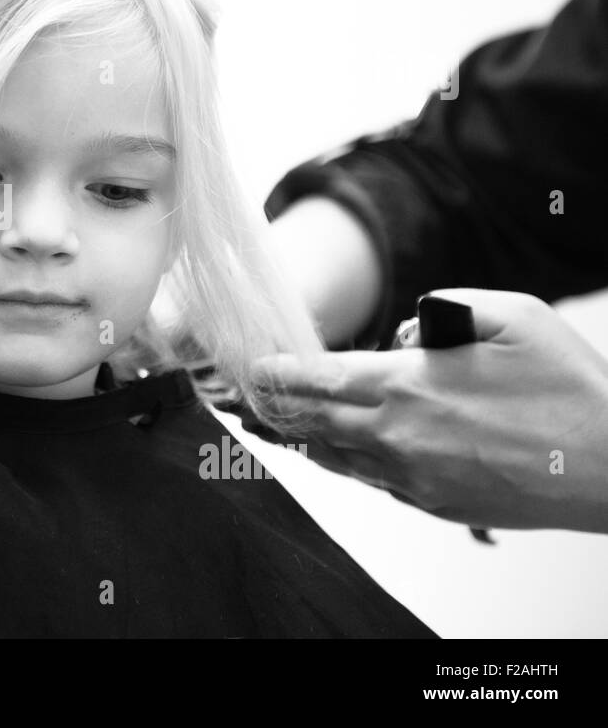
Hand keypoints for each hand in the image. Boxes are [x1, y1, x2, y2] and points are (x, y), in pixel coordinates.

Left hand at [248, 289, 607, 532]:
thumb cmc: (570, 388)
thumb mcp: (511, 314)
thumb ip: (443, 308)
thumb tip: (407, 330)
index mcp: (408, 386)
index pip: (315, 379)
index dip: (273, 374)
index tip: (248, 368)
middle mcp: (398, 436)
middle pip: (311, 422)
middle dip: (272, 407)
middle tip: (240, 396)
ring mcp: (413, 478)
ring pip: (335, 456)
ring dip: (301, 436)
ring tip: (271, 420)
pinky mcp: (432, 504)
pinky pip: (371, 479)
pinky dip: (343, 460)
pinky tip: (332, 447)